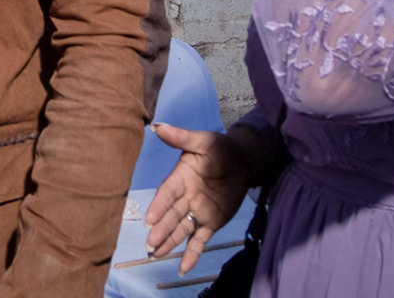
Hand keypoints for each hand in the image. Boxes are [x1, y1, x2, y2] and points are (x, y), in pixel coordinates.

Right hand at [143, 124, 258, 271]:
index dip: (158, 206)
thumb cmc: (220, 148)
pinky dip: (192, 253)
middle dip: (161, 230)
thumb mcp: (202, 140)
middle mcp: (185, 197)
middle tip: (150, 243)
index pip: (167, 193)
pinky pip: (199, 239)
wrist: (244, 161)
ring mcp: (198, 211)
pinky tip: (183, 266)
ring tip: (155, 255)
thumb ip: (181, 138)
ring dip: (169, 242)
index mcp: (180, 178)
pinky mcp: (211, 223)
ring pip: (181, 229)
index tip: (149, 220)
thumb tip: (157, 126)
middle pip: (171, 216)